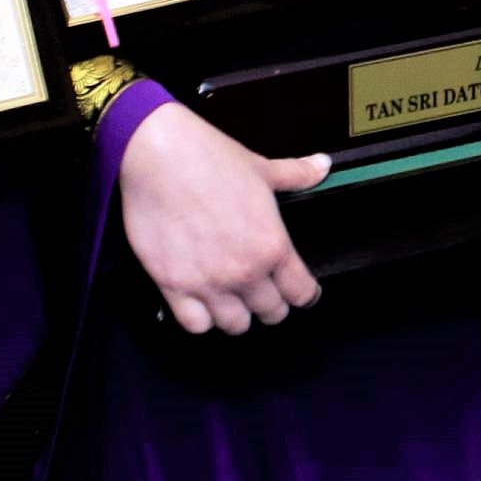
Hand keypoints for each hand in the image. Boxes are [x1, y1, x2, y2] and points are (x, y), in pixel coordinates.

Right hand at [117, 100, 328, 333]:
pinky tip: (203, 305)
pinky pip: (195, 324)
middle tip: (264, 294)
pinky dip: (201, 319)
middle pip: (270, 313)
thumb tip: (322, 166)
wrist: (158, 155)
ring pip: (235, 325)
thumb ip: (296, 174)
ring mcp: (207, 282)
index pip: (301, 293)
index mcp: (272, 245)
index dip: (306, 295)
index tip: (302, 293)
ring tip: (234, 302)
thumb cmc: (209, 158)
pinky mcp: (173, 284)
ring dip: (238, 315)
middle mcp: (243, 271)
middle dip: (271, 305)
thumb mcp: (262, 167)